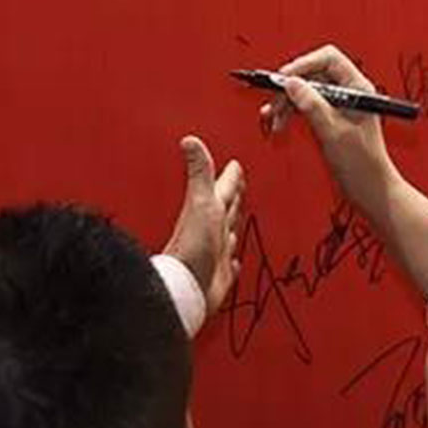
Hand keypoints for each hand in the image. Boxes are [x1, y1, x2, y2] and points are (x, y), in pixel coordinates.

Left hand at [163, 135, 244, 312]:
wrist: (187, 287)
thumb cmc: (192, 248)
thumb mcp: (200, 203)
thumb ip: (199, 173)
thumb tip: (190, 140)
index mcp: (209, 211)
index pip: (224, 188)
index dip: (230, 177)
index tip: (235, 165)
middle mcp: (212, 230)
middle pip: (227, 208)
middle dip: (234, 195)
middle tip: (240, 184)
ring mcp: (216, 252)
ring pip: (228, 232)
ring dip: (234, 223)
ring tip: (238, 214)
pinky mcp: (221, 275)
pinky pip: (230, 263)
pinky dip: (233, 258)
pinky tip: (234, 259)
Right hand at [261, 44, 401, 215]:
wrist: (372, 191)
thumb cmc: (364, 166)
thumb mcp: (333, 132)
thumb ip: (311, 104)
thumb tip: (291, 83)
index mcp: (358, 88)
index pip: (328, 59)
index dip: (303, 65)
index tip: (283, 80)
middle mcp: (350, 92)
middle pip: (313, 74)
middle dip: (290, 88)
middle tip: (274, 104)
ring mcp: (340, 105)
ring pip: (306, 91)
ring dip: (286, 103)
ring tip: (272, 118)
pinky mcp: (331, 118)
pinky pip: (307, 106)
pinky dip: (291, 113)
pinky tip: (279, 122)